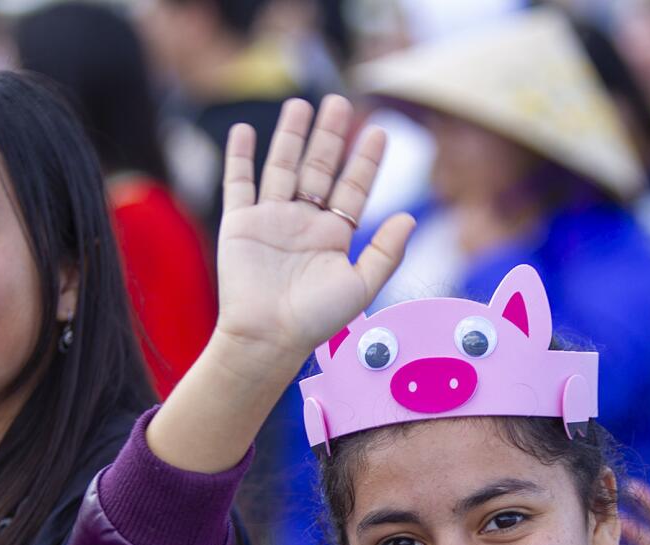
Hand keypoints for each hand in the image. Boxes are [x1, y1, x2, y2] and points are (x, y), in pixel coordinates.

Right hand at [213, 94, 414, 367]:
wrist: (268, 337)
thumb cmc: (315, 320)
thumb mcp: (361, 286)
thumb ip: (386, 252)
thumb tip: (410, 217)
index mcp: (334, 235)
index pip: (353, 187)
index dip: (366, 160)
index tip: (378, 130)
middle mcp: (303, 222)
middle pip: (319, 168)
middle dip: (330, 135)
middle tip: (339, 102)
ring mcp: (270, 220)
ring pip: (282, 166)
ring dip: (291, 136)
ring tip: (301, 104)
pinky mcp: (240, 224)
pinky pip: (239, 183)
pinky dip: (240, 157)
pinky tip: (246, 130)